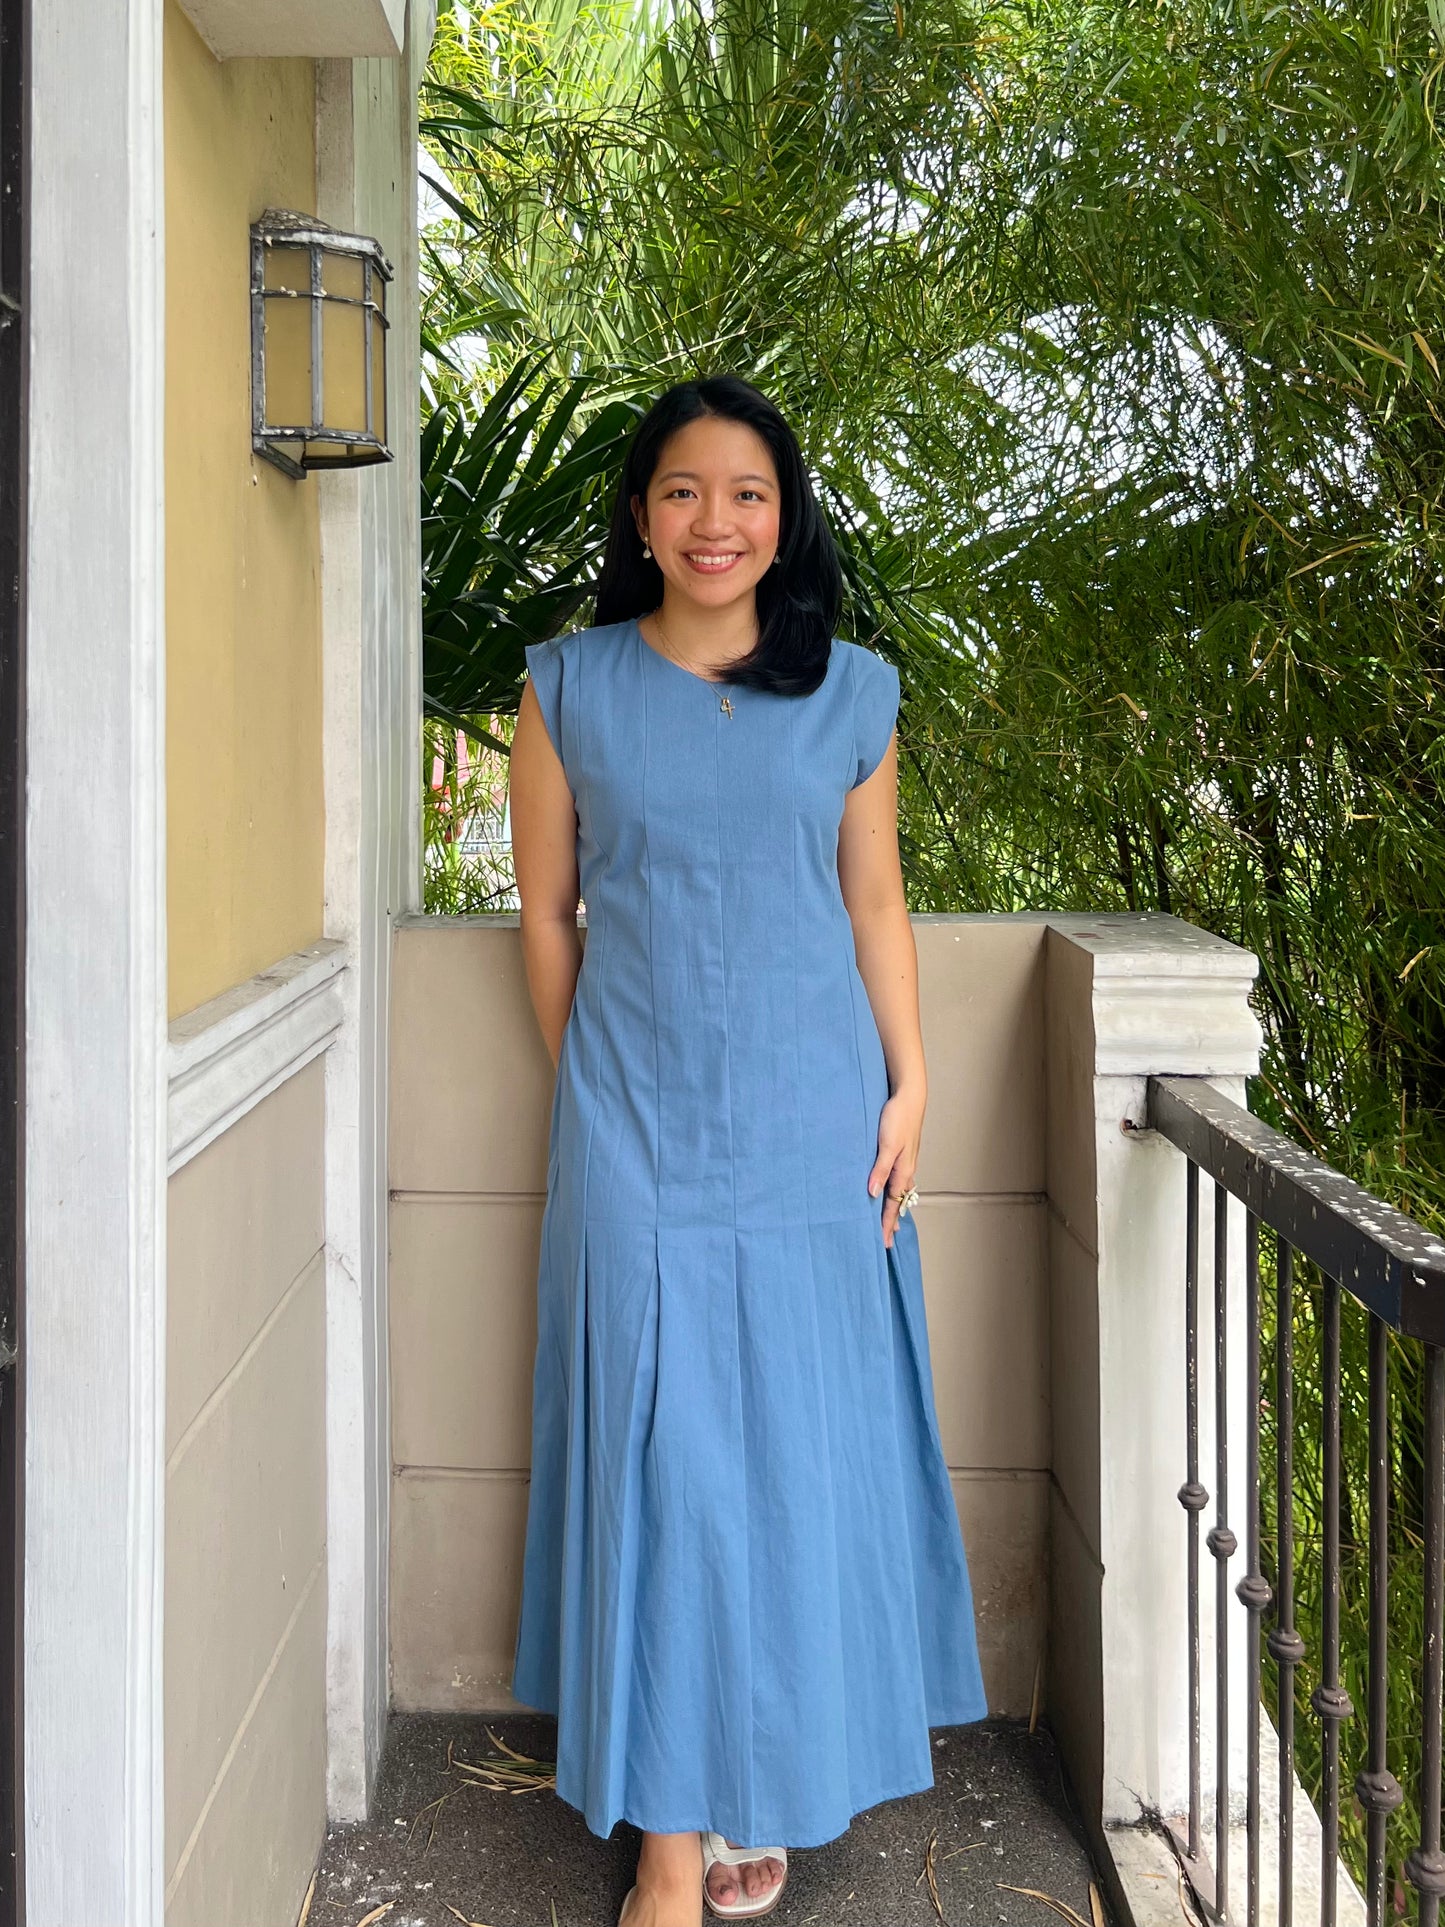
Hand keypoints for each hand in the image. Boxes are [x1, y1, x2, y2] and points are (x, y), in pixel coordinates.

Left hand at [867, 1086, 923, 1248]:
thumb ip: (879, 1170)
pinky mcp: (902, 1153)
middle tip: (886, 1240)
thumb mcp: (887, 1145)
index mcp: (902, 1171)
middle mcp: (905, 1170)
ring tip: (889, 1222)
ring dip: (893, 1208)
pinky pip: (898, 1180)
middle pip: (897, 1202)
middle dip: (891, 1221)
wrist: (909, 1096)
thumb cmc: (897, 1118)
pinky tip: (890, 1191)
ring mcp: (905, 1162)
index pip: (892, 1205)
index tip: (881, 1243)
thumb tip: (872, 1194)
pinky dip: (894, 1193)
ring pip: (899, 1192)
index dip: (885, 1224)